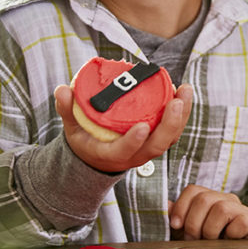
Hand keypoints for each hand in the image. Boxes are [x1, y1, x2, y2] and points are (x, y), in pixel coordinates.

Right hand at [54, 83, 193, 172]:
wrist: (99, 158)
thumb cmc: (85, 141)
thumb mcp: (71, 129)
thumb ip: (67, 110)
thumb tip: (62, 90)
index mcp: (111, 155)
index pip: (124, 151)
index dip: (133, 141)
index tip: (142, 126)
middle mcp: (135, 155)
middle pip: (158, 145)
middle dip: (170, 123)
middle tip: (175, 100)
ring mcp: (149, 149)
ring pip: (171, 137)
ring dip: (182, 114)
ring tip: (185, 90)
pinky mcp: (158, 140)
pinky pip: (174, 128)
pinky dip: (181, 111)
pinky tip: (182, 91)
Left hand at [168, 185, 247, 239]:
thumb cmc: (211, 247)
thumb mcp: (189, 234)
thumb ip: (178, 220)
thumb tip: (165, 206)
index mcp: (210, 199)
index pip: (193, 190)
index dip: (181, 207)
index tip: (175, 225)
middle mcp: (226, 200)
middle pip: (204, 199)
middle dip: (193, 224)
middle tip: (195, 240)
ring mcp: (241, 210)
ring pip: (220, 209)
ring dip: (211, 231)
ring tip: (212, 243)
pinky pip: (240, 222)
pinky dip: (231, 235)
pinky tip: (229, 242)